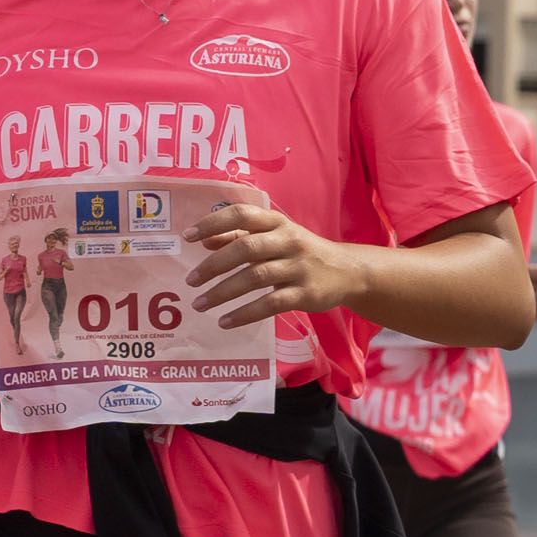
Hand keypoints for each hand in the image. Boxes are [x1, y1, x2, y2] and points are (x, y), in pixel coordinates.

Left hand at [189, 200, 365, 326]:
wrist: (348, 271)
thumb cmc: (299, 252)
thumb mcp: (273, 237)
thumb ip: (240, 237)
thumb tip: (205, 240)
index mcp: (277, 222)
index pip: (242, 214)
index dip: (214, 223)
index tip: (188, 236)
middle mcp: (288, 240)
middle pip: (246, 248)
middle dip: (214, 265)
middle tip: (190, 280)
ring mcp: (298, 267)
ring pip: (255, 277)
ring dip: (223, 292)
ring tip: (200, 304)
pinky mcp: (305, 293)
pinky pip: (270, 304)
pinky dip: (244, 314)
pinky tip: (224, 321)